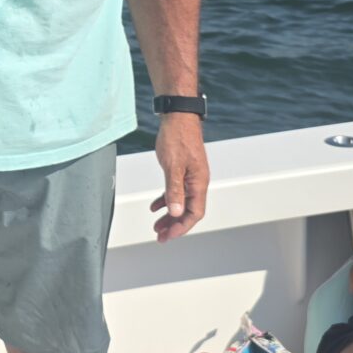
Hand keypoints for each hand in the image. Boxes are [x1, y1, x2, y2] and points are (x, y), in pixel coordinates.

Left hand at [150, 114, 208, 242]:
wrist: (177, 116)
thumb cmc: (177, 137)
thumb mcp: (172, 166)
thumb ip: (173, 190)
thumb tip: (175, 211)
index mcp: (198, 182)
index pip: (194, 213)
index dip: (181, 226)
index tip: (168, 235)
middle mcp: (197, 181)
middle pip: (188, 211)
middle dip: (174, 225)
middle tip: (160, 236)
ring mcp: (190, 176)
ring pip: (181, 202)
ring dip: (169, 215)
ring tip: (156, 226)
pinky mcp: (183, 170)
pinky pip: (176, 191)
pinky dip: (166, 200)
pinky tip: (155, 206)